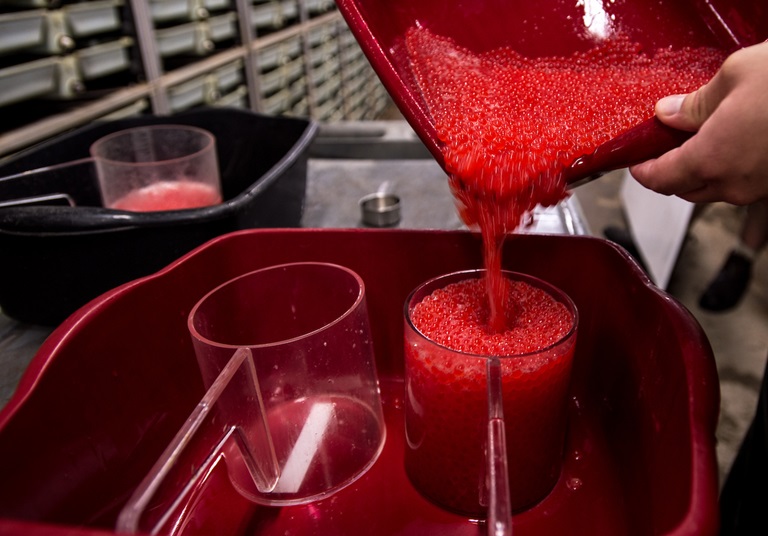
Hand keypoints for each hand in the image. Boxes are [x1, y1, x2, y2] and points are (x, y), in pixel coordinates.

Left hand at [629, 41, 767, 204]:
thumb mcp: (735, 76)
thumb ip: (695, 104)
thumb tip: (669, 114)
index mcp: (710, 159)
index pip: (660, 178)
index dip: (642, 172)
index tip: (636, 163)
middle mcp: (734, 183)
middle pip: (686, 189)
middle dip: (671, 171)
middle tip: (667, 147)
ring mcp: (762, 189)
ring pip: (719, 191)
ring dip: (705, 176)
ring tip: (704, 147)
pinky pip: (754, 196)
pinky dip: (741, 191)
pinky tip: (745, 203)